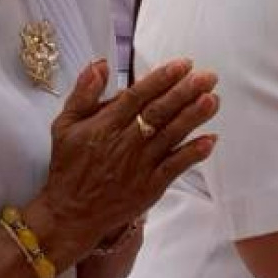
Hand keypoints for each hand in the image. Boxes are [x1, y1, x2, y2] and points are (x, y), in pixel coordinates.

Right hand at [26, 58, 217, 263]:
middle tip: (208, 76)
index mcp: (105, 125)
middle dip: (185, 92)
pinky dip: (193, 154)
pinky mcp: (150, 187)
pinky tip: (210, 140)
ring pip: (170, 136)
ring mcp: (139, 166)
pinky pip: (175, 167)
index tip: (183, 65)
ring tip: (212, 100)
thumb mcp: (64, 125)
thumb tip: (101, 64)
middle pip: (159, 112)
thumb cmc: (68, 167)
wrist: (71, 214)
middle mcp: (125, 142)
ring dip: (193, 117)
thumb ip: (83, 93)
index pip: (138, 96)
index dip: (161, 79)